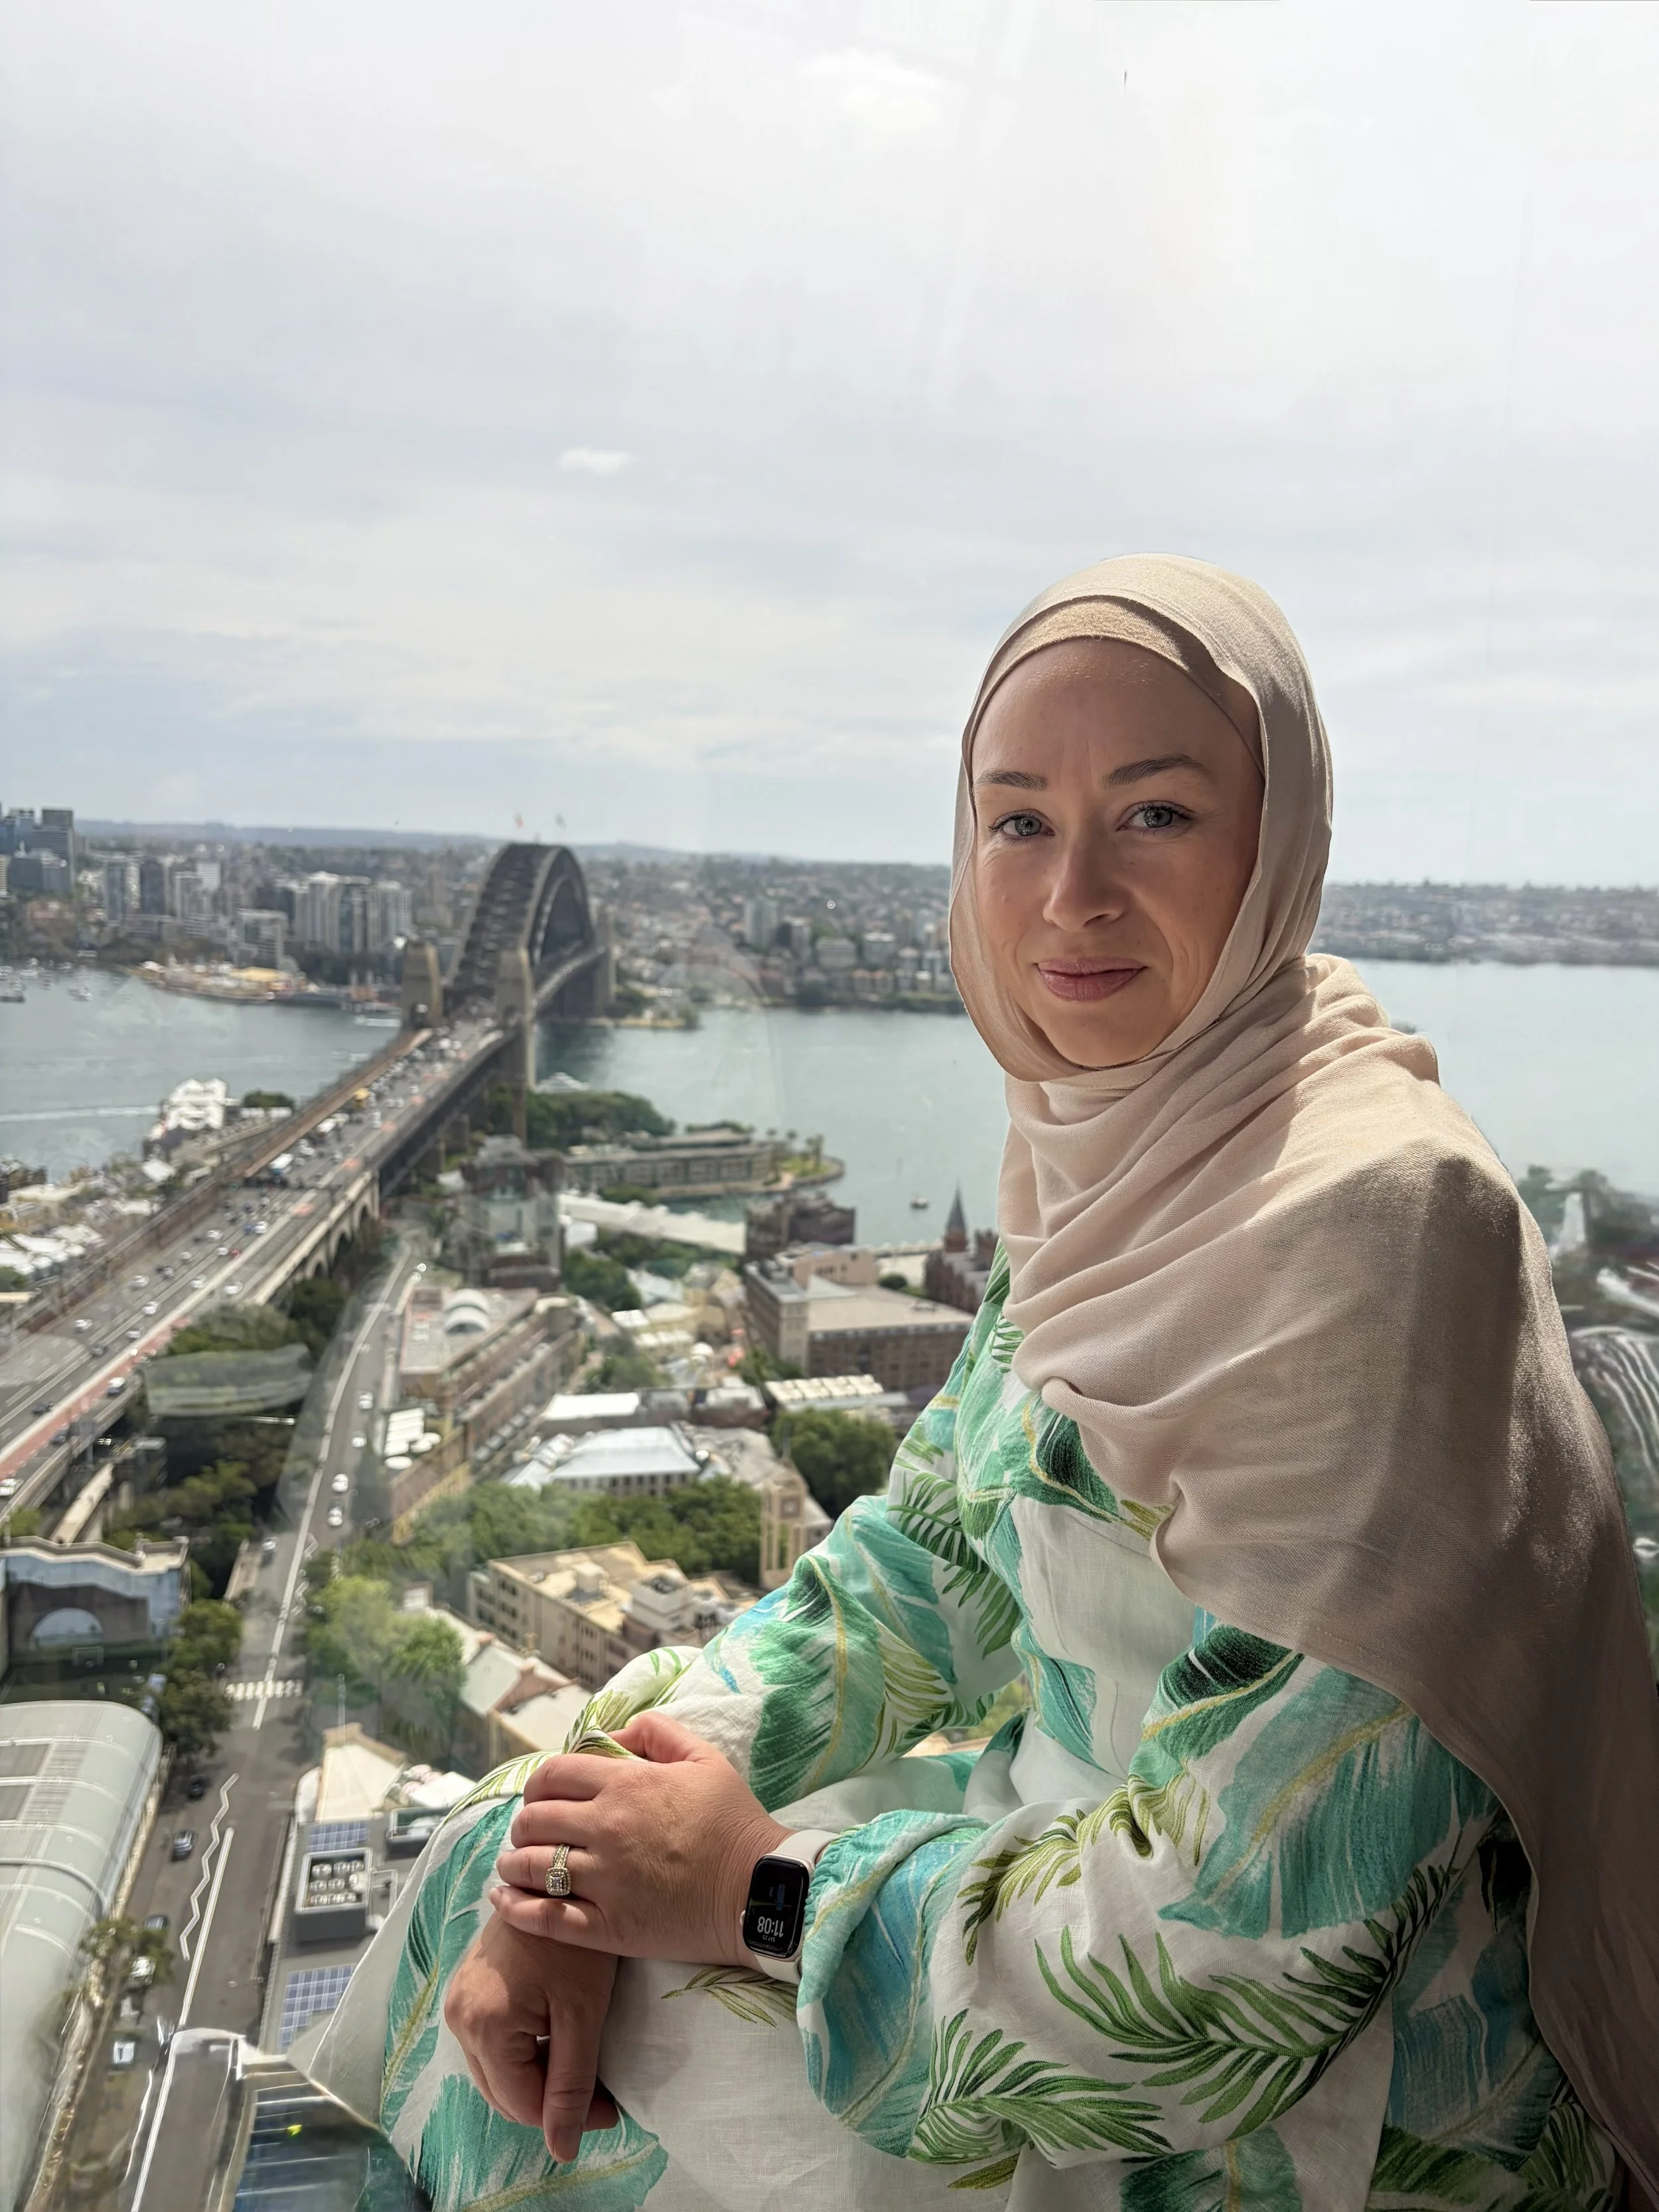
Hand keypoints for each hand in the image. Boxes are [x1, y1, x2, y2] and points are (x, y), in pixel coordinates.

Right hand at [442, 1909, 618, 2163]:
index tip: (610, 2107)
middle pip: (504, 2093)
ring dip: (535, 2079)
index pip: (523, 2104)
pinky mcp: (466, 1991)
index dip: (568, 2116)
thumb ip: (571, 2085)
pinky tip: (553, 2038)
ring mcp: (458, 2003)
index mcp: (483, 2026)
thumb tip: (562, 2151)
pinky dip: (522, 2054)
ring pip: (496, 2072)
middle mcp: (458, 2019)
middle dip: (550, 2101)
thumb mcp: (582, 2015)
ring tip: (579, 2063)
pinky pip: (491, 2045)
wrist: (556, 1878)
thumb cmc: (574, 1941)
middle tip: (598, 2091)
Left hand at [489, 1710, 787, 1966]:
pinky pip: (545, 1918)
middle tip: (530, 1832)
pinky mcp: (607, 1927)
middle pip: (535, 1819)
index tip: (542, 1795)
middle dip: (524, 1823)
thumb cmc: (733, 1821)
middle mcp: (606, 1828)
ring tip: (513, 1865)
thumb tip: (613, 1735)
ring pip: (530, 1867)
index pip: (554, 1774)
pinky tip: (504, 1901)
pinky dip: (515, 1908)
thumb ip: (657, 1732)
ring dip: (513, 1862)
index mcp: (626, 1784)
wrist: (759, 1888)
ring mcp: (604, 1880)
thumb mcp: (704, 1758)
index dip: (539, 1783)